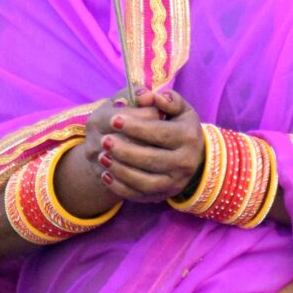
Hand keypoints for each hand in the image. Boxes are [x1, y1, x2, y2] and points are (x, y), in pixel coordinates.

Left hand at [89, 89, 205, 203]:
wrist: (190, 155)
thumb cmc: (178, 125)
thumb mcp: (178, 108)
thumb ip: (165, 98)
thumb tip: (145, 97)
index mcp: (189, 137)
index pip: (160, 132)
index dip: (136, 126)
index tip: (114, 119)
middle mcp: (186, 162)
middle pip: (152, 159)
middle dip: (125, 150)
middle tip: (104, 140)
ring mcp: (174, 183)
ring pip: (145, 182)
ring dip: (121, 170)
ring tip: (102, 156)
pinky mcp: (162, 196)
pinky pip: (139, 196)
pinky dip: (120, 188)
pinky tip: (105, 175)